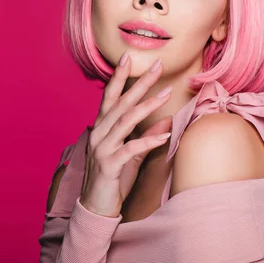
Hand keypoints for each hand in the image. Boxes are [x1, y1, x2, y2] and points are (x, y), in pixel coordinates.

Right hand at [79, 54, 172, 217]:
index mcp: (102, 127)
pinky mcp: (109, 165)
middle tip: (158, 66)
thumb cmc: (113, 177)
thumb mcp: (132, 154)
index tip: (130, 58)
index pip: (110, 96)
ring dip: (147, 106)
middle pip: (121, 103)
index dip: (120, 77)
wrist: (96, 206)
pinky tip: (165, 135)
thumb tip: (167, 119)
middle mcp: (99, 133)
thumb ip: (146, 136)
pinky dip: (148, 141)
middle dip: (140, 83)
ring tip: (166, 94)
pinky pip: (130, 149)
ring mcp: (102, 148)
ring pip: (125, 121)